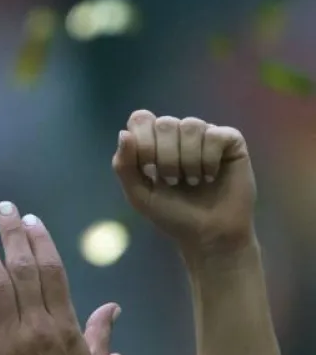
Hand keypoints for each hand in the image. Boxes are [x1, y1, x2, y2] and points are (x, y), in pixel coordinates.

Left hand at [113, 111, 255, 256]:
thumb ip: (124, 165)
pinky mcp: (231, 141)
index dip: (143, 143)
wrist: (209, 235)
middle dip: (166, 157)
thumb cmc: (172, 214)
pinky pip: (215, 134)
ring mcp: (205, 135)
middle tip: (173, 181)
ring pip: (191, 125)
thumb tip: (124, 133)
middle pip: (165, 123)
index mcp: (154, 141)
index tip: (149, 171)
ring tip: (192, 181)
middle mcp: (179, 134)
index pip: (140, 119)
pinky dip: (209, 159)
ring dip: (188, 159)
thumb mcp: (139, 194)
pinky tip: (211, 176)